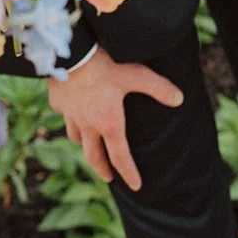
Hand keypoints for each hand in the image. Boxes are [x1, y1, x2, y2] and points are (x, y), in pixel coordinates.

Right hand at [46, 45, 182, 191]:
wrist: (69, 51)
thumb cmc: (104, 64)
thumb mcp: (135, 74)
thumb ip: (158, 87)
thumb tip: (179, 99)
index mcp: (108, 123)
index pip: (120, 157)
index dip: (129, 173)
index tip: (136, 186)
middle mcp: (87, 125)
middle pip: (93, 156)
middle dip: (102, 169)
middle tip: (108, 177)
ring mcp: (70, 115)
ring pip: (76, 138)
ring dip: (85, 145)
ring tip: (90, 145)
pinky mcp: (57, 102)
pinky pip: (64, 115)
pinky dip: (70, 117)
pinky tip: (72, 110)